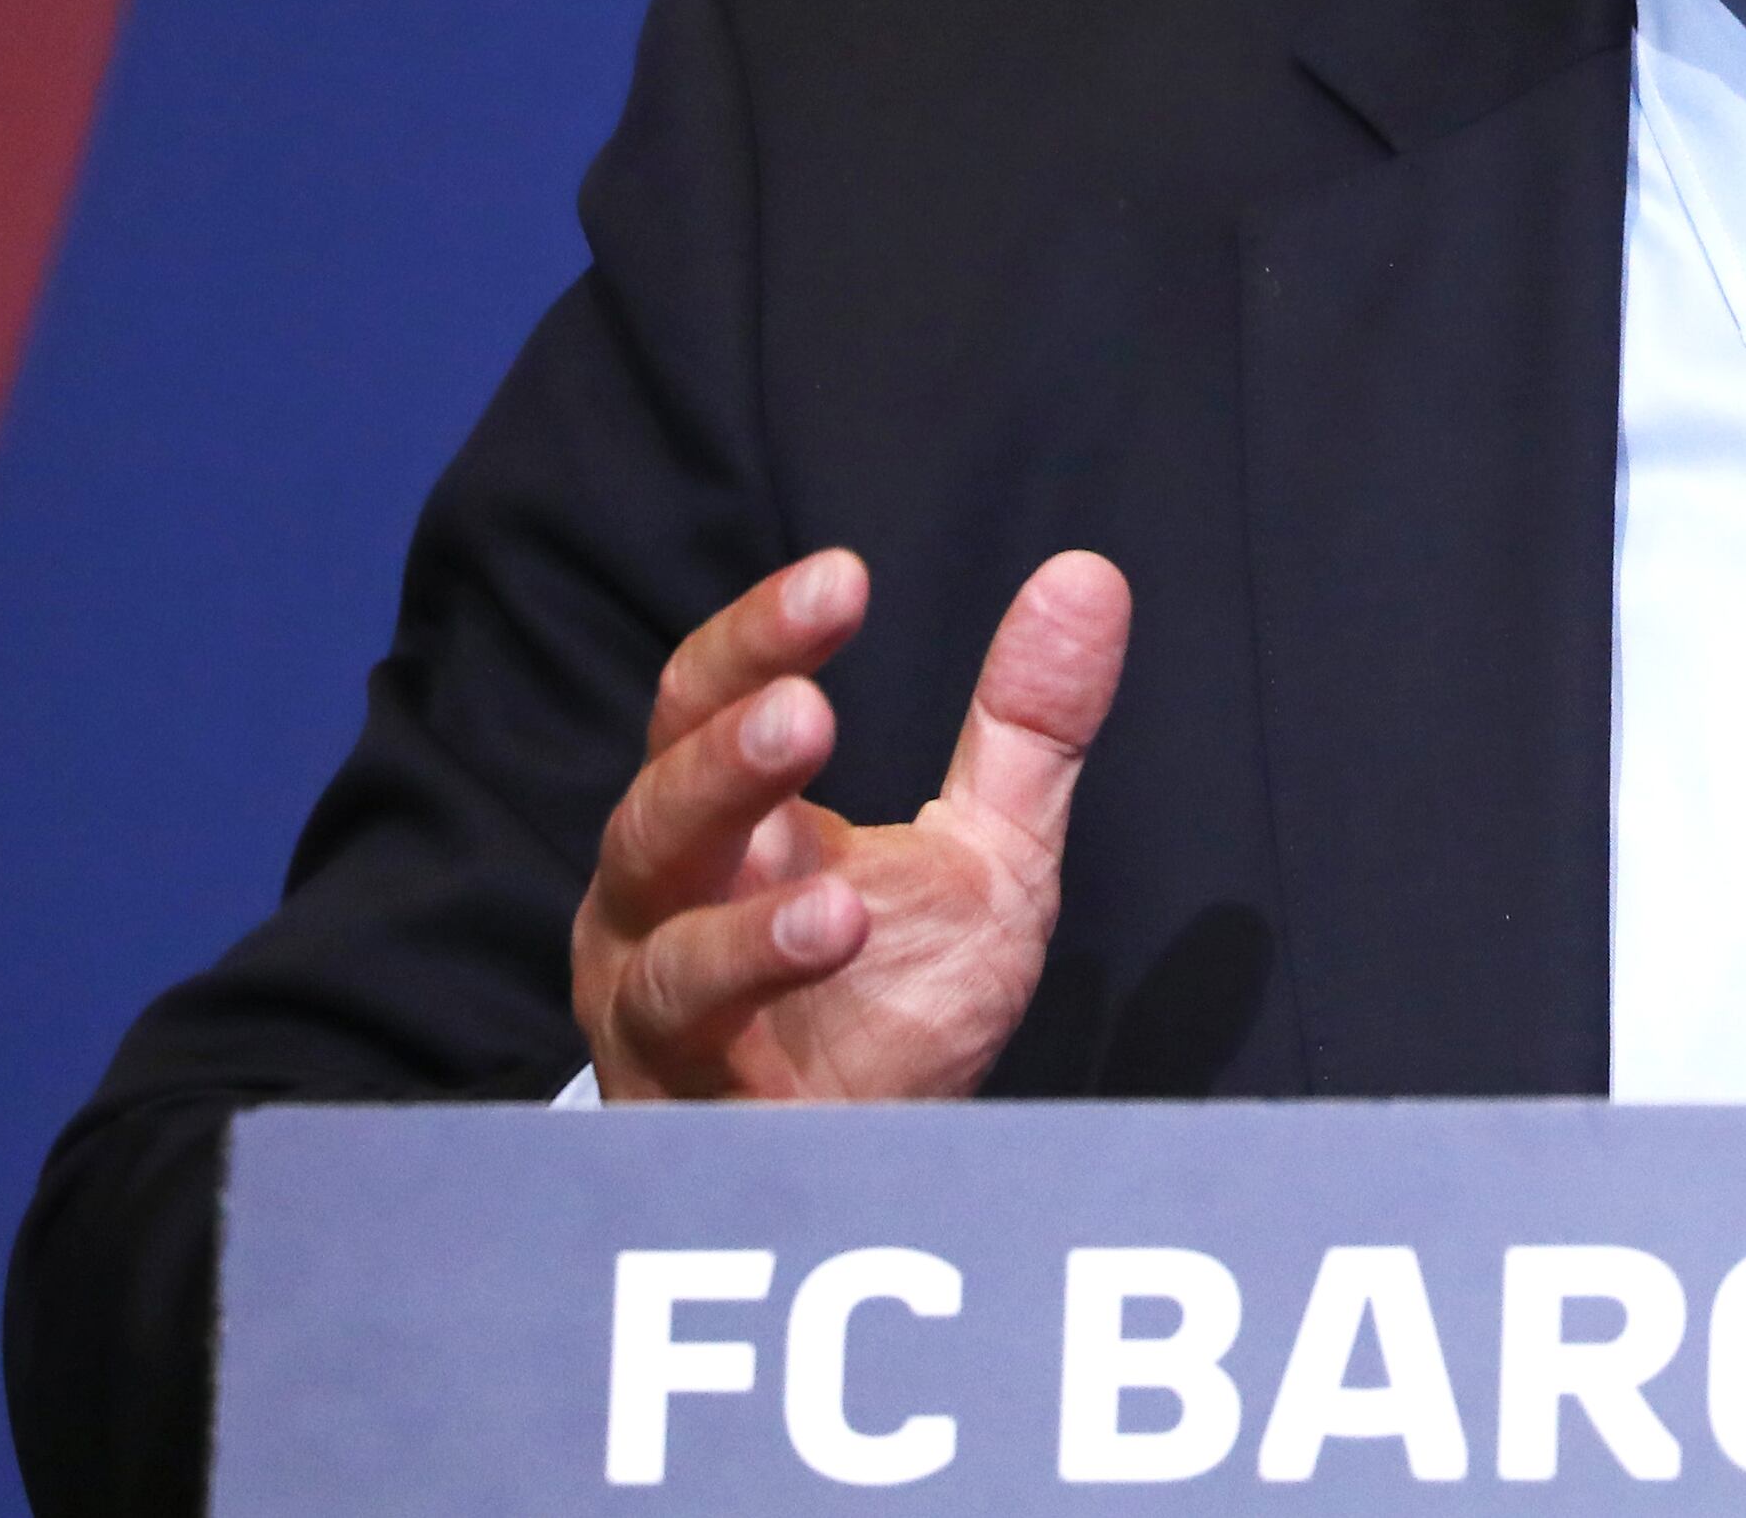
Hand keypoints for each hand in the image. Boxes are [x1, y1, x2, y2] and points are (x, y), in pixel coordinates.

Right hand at [572, 546, 1131, 1100]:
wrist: (867, 1172)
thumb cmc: (898, 999)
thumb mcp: (987, 853)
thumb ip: (1027, 728)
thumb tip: (1089, 573)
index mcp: (723, 826)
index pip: (708, 704)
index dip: (760, 639)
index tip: (845, 579)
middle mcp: (662, 908)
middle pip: (657, 816)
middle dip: (725, 764)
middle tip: (809, 713)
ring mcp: (658, 1017)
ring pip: (663, 955)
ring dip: (746, 926)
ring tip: (840, 905)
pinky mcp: (687, 1118)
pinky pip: (698, 1065)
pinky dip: (753, 1013)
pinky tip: (829, 957)